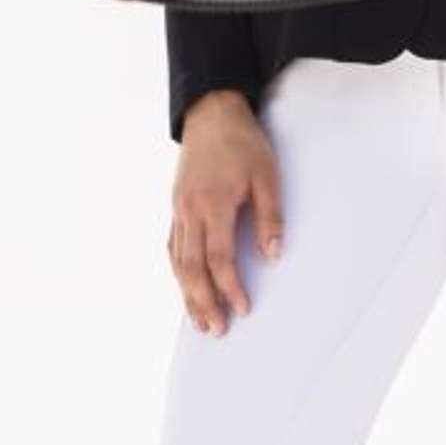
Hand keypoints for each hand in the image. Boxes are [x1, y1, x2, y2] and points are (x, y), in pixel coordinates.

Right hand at [170, 91, 282, 334]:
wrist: (210, 113)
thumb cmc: (243, 143)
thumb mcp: (267, 175)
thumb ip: (270, 216)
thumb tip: (273, 255)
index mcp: (213, 204)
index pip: (219, 258)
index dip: (230, 288)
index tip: (243, 308)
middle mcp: (189, 211)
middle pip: (191, 269)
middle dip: (203, 303)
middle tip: (216, 330)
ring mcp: (178, 210)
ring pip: (177, 262)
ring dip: (187, 294)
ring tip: (199, 321)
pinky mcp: (175, 207)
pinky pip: (172, 247)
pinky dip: (178, 272)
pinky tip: (185, 288)